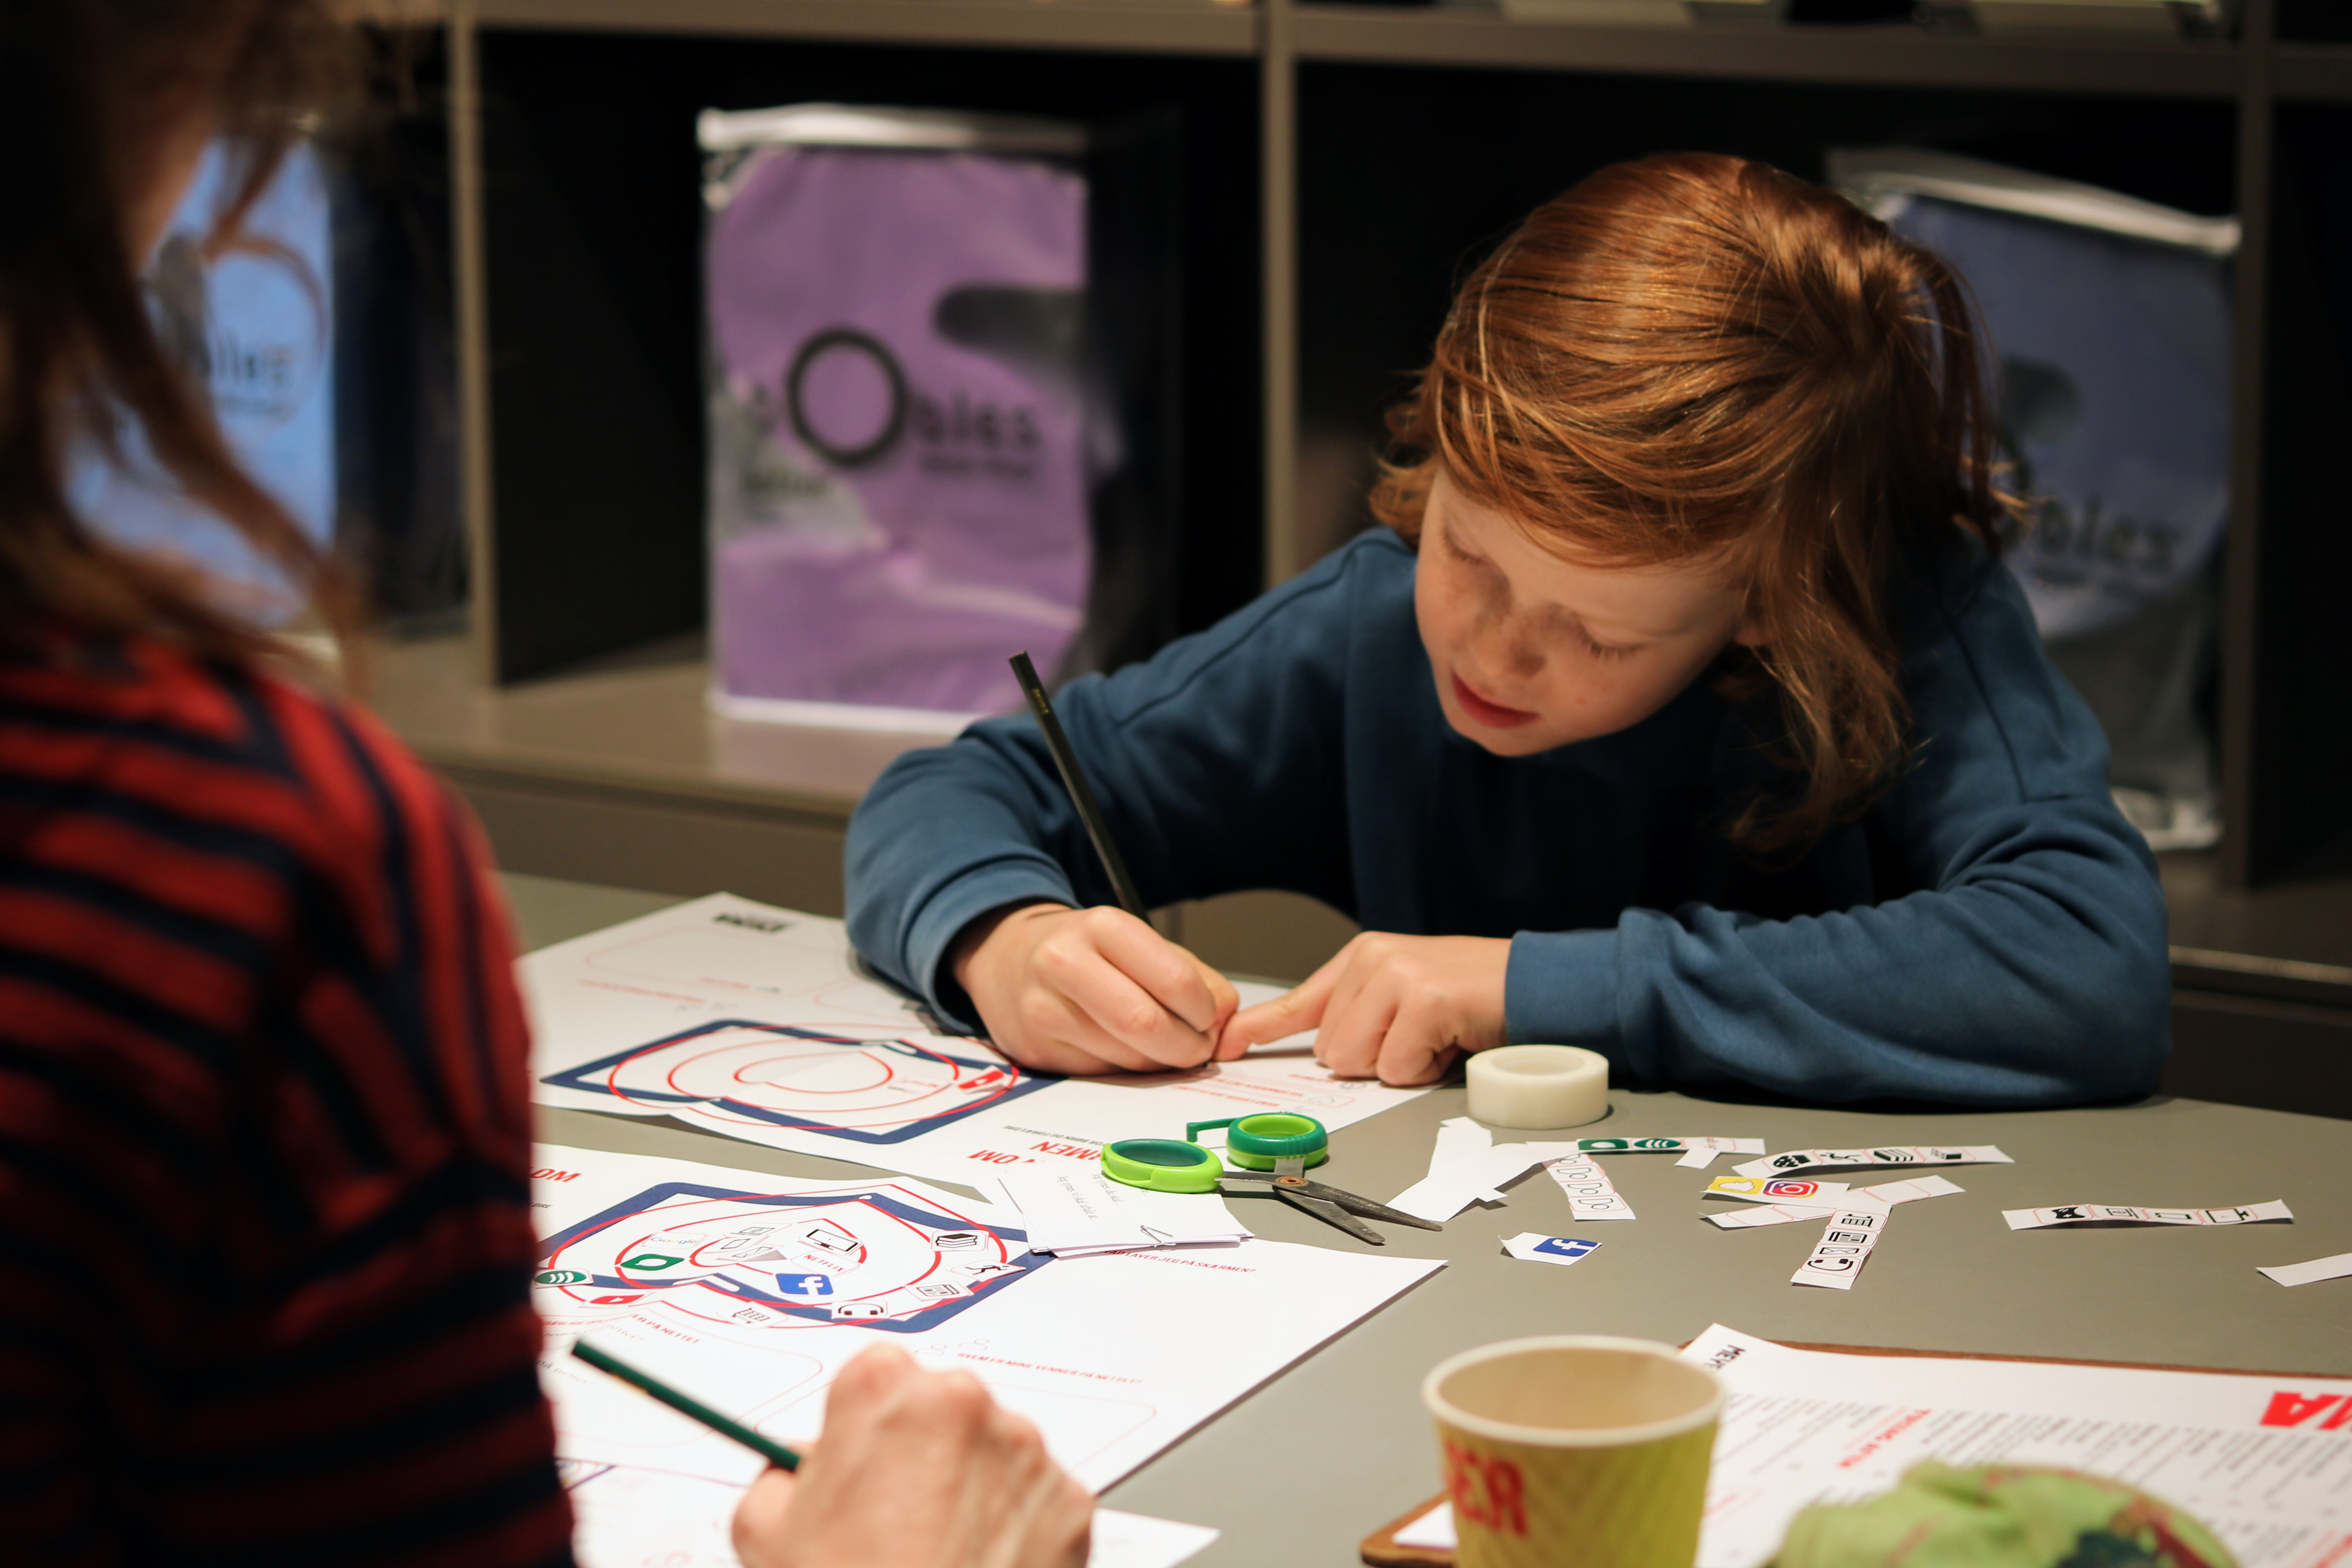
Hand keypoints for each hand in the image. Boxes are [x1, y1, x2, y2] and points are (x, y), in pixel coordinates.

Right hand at [733, 1344, 1091, 1567]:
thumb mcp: (766, 1533)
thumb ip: (783, 1478)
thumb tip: (796, 1470)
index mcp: (884, 1389)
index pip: (876, 1377)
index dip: (864, 1429)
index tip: (861, 1465)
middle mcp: (963, 1403)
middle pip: (940, 1411)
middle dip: (920, 1455)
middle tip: (894, 1522)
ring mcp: (1024, 1451)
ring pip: (992, 1454)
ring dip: (969, 1489)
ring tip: (936, 1554)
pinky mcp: (1069, 1500)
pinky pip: (1034, 1500)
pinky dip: (1013, 1529)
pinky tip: (977, 1567)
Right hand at [951, 901, 1239, 1075]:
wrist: (1006, 957)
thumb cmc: (1087, 950)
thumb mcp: (1141, 944)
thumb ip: (1195, 978)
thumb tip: (1228, 1023)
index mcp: (1101, 927)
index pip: (1175, 981)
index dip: (1205, 1011)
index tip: (1211, 1019)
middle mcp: (1064, 964)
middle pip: (1147, 1025)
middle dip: (1188, 1046)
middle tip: (1199, 1047)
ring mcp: (1043, 1010)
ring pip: (1127, 1057)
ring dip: (1161, 1063)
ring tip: (1166, 1047)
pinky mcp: (1035, 1050)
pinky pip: (1102, 1075)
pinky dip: (1128, 1070)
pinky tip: (1126, 1051)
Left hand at [1219, 932, 1510, 1084]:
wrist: (1532, 983)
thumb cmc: (1469, 996)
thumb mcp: (1402, 996)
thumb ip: (1357, 1016)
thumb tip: (1319, 1053)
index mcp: (1362, 958)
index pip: (1297, 1000)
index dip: (1259, 1028)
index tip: (1225, 1045)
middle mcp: (1373, 960)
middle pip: (1331, 1051)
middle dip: (1374, 1060)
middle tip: (1417, 1038)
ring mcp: (1398, 977)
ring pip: (1359, 1061)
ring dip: (1400, 1066)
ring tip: (1434, 1038)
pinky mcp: (1425, 1001)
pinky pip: (1397, 1068)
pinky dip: (1425, 1069)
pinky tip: (1449, 1042)